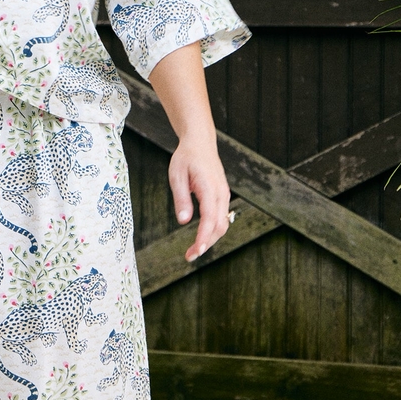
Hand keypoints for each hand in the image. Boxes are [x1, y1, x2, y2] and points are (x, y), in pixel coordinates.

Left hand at [169, 135, 230, 260]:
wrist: (200, 143)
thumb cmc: (186, 158)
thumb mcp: (177, 175)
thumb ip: (181, 198)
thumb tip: (184, 221)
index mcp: (210, 187)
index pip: (210, 218)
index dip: (204, 237)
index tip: (197, 251)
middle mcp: (221, 193)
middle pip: (220, 226)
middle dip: (206, 244)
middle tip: (189, 256)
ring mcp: (224, 195)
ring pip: (222, 224)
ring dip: (210, 239)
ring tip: (193, 251)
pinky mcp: (222, 197)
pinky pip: (221, 218)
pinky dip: (212, 231)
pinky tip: (201, 238)